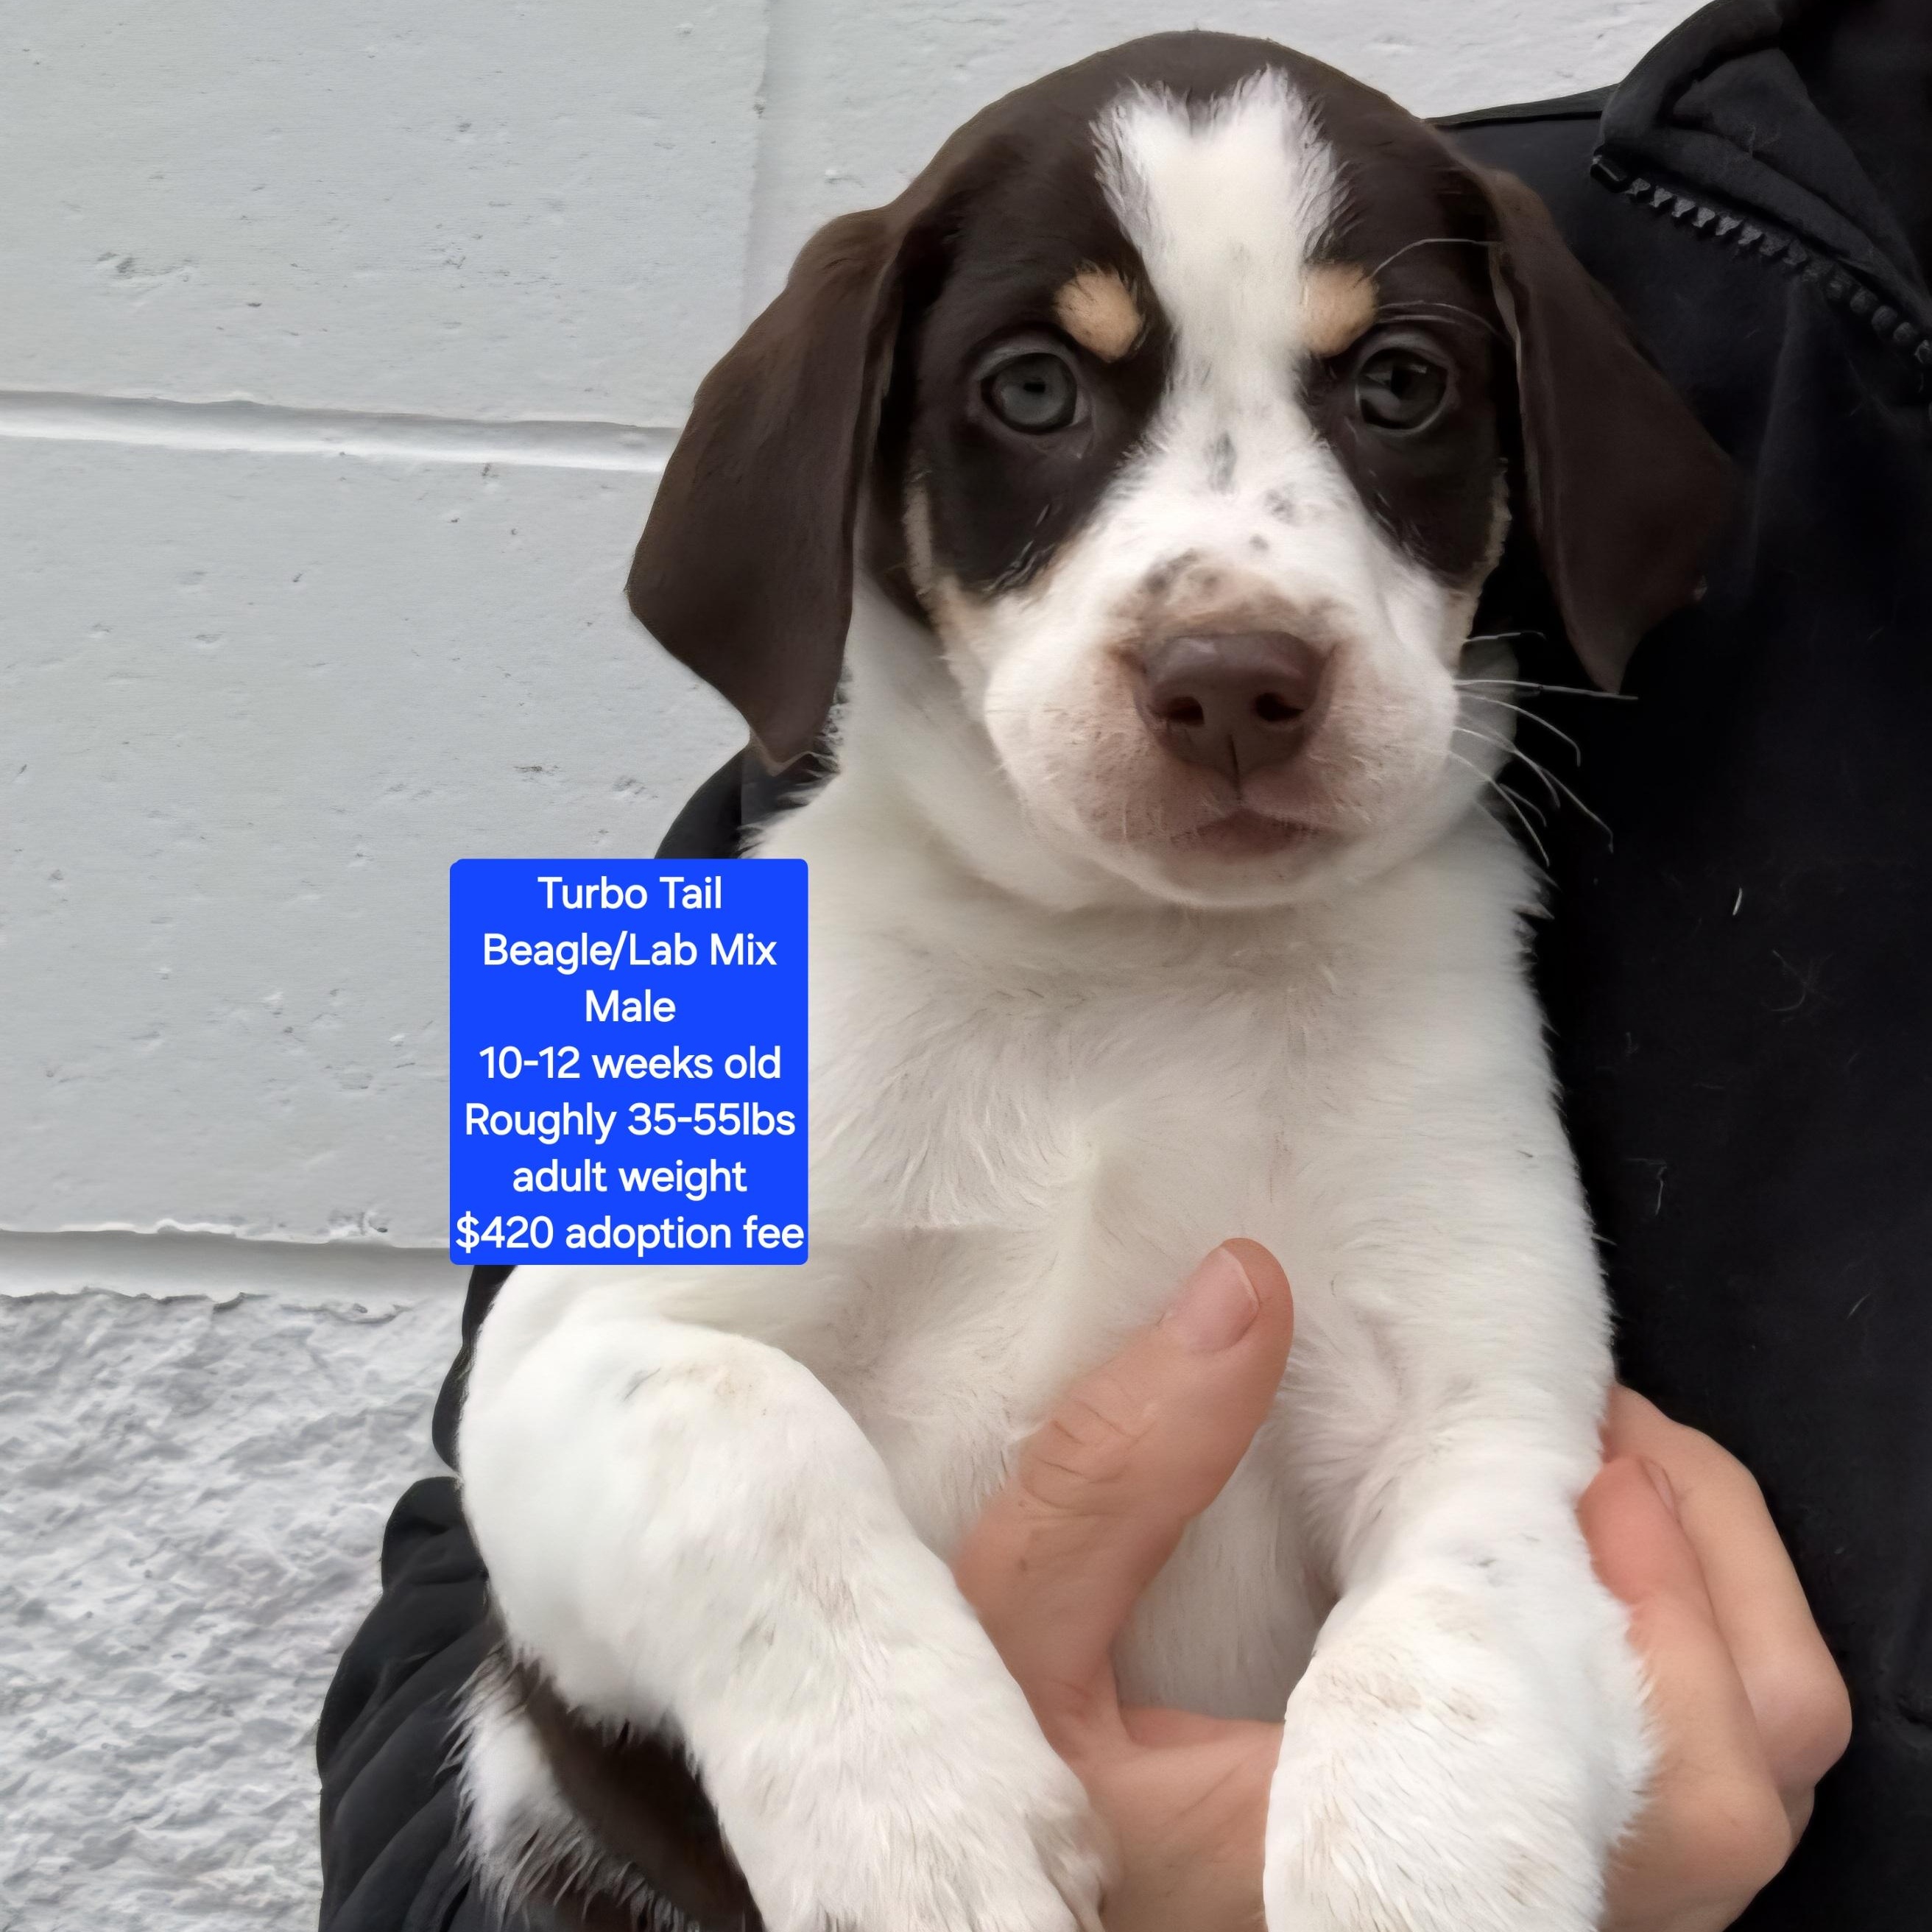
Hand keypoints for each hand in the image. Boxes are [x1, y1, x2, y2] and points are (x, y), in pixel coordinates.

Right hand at [953, 1244, 1850, 1931]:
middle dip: (1706, 1566)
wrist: (1008, 1901)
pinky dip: (1694, 1673)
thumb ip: (1109, 1482)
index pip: (1604, 1764)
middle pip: (1740, 1784)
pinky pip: (1693, 1807)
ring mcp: (1513, 1917)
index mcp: (1368, 1866)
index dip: (1636, 1587)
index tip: (1575, 1451)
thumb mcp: (1012, 1635)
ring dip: (1717, 1614)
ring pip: (1746, 1799)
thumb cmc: (1006, 1792)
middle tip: (1597, 1441)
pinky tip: (1581, 1580)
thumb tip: (1245, 1288)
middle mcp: (1479, 1919)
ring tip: (1602, 1488)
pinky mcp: (1514, 1898)